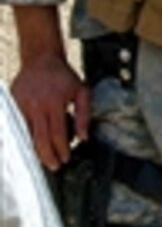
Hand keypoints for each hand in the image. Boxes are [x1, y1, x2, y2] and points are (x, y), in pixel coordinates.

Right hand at [11, 5, 89, 169]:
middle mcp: (36, 106)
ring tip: (44, 160)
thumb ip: (84, 114)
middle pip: (40, 139)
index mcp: (54, 102)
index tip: (66, 159)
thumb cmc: (64, 77)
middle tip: (54, 167)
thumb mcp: (82, 91)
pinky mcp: (12, 106)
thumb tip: (84, 138)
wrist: (41, 59)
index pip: (57, 133)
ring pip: (26, 136)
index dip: (61, 149)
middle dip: (47, 156)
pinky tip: (32, 146)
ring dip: (35, 150)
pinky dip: (25, 139)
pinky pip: (18, 128)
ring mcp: (21, 106)